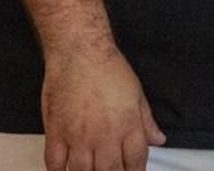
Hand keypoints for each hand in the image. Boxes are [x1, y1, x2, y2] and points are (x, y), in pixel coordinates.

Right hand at [41, 45, 164, 170]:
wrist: (80, 53)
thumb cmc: (110, 69)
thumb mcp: (137, 93)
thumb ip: (147, 121)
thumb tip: (159, 139)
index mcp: (127, 126)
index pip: (136, 161)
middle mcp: (104, 136)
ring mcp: (77, 137)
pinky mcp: (55, 133)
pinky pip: (54, 163)